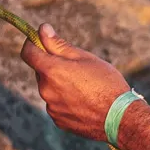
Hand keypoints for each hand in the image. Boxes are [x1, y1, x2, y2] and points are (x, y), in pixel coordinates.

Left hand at [23, 24, 132, 140]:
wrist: (121, 118)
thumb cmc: (107, 84)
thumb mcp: (86, 58)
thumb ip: (60, 45)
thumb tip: (43, 29)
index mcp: (52, 71)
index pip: (28, 53)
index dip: (33, 44)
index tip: (41, 42)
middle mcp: (46, 90)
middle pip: (41, 72)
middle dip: (53, 68)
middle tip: (77, 71)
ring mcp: (51, 107)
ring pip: (50, 90)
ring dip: (60, 86)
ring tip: (85, 90)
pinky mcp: (58, 120)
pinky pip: (57, 106)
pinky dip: (66, 102)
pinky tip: (84, 103)